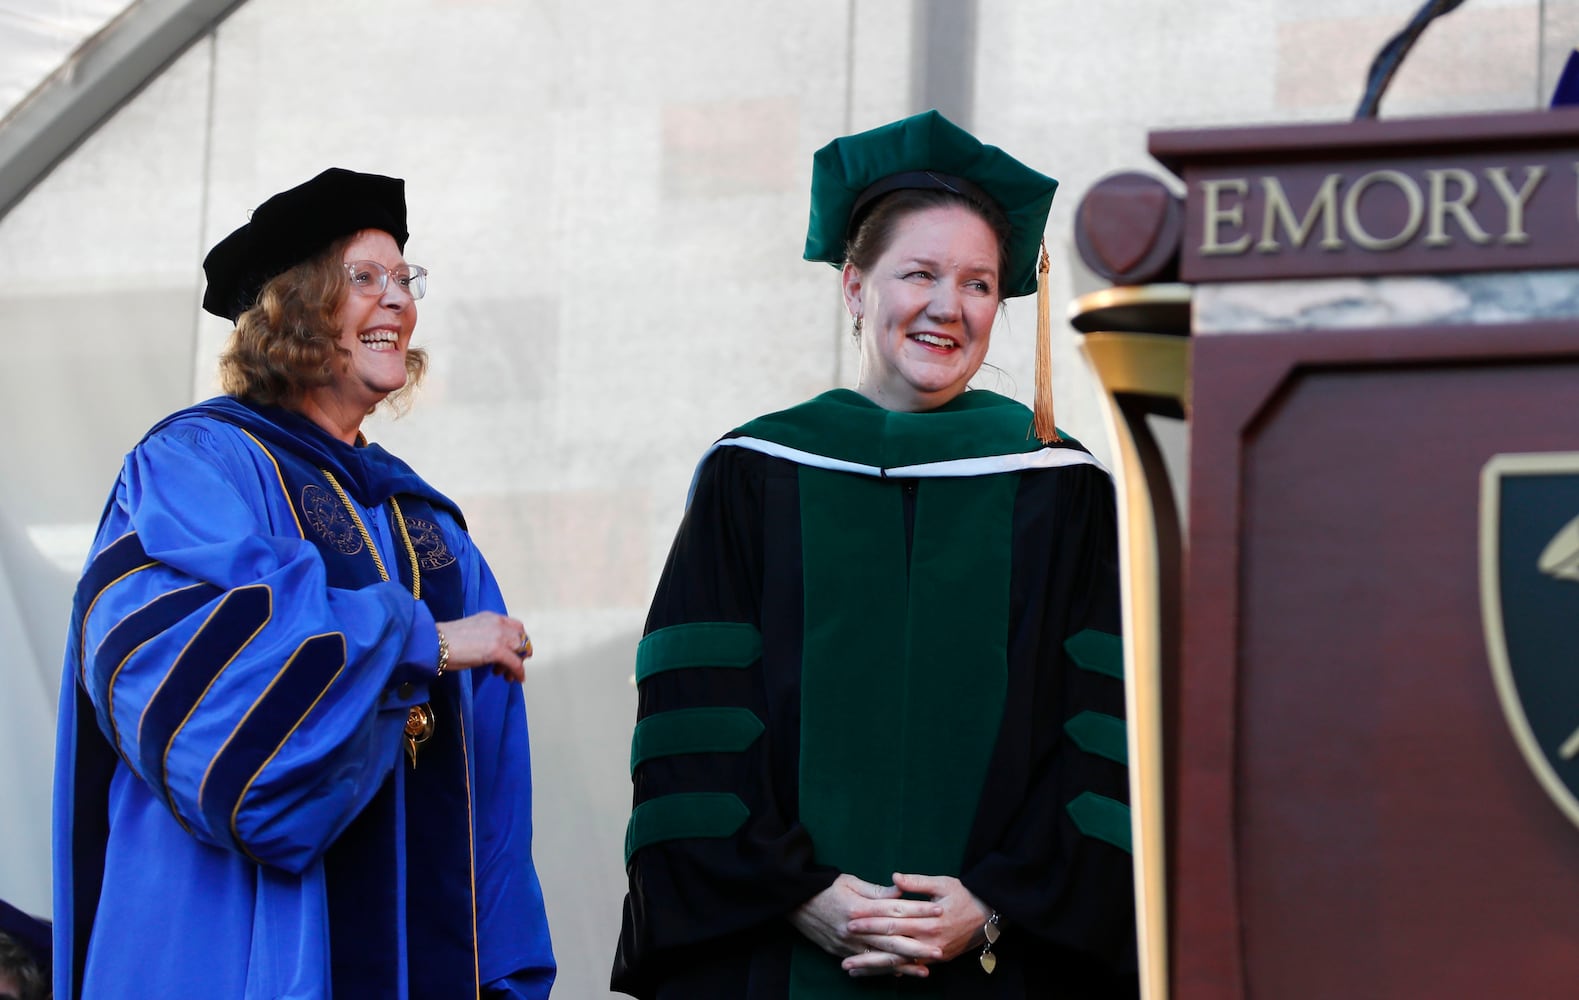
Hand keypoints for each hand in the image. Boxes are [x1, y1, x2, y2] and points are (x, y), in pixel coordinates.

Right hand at [434, 612, 531, 682]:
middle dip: (520, 653)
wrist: (435, 643)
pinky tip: (516, 679)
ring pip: (521, 650)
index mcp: (491, 617)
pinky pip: (515, 663)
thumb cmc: (445, 641)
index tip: (514, 653)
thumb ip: (485, 636)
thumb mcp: (471, 632)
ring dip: (518, 664)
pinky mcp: (497, 650)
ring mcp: (499, 636)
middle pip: (521, 638)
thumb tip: (492, 650)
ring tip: (505, 675)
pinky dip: (518, 672)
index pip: (516, 627)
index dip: (518, 641)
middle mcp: (498, 623)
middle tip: (510, 666)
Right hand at [788, 874, 941, 977]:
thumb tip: (901, 891)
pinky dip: (883, 970)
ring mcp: (847, 944)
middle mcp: (855, 929)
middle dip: (918, 946)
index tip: (939, 910)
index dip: (919, 910)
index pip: (896, 909)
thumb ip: (877, 890)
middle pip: (892, 939)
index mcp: (860, 907)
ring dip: (904, 965)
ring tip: (925, 969)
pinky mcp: (841, 952)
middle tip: (939, 950)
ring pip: (880, 957)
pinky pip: (866, 964)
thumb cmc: (824, 887)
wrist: (794, 901)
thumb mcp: (849, 881)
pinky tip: (899, 974)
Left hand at [844, 873, 991, 964]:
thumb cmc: (964, 895)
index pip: (892, 921)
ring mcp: (932, 953)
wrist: (989, 914)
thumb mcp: (943, 883)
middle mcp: (928, 940)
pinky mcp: (936, 959)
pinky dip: (891, 971)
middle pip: (891, 946)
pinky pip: (910, 967)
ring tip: (850, 969)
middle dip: (865, 948)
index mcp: (927, 920)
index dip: (870, 921)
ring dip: (873, 967)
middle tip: (843, 949)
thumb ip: (917, 883)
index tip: (851, 920)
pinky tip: (873, 973)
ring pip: (898, 963)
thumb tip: (894, 877)